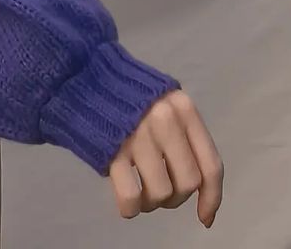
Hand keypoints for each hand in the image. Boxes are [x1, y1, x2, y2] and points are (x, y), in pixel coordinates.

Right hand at [108, 89, 223, 227]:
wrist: (79, 74)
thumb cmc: (125, 92)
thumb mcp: (163, 100)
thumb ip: (182, 132)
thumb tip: (198, 185)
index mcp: (183, 108)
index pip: (210, 165)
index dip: (211, 198)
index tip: (205, 218)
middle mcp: (165, 120)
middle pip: (187, 182)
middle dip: (175, 198)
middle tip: (160, 194)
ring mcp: (138, 134)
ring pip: (161, 192)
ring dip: (153, 203)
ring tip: (141, 195)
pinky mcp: (111, 148)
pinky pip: (131, 195)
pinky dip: (131, 208)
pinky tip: (127, 205)